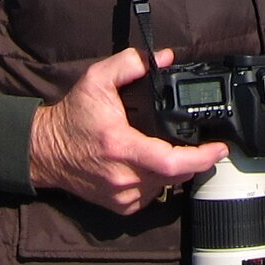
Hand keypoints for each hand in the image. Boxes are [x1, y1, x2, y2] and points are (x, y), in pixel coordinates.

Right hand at [29, 46, 227, 214]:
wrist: (44, 151)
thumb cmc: (71, 117)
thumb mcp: (96, 80)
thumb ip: (131, 64)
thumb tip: (164, 58)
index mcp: (122, 146)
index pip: (172, 162)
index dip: (201, 157)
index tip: (220, 148)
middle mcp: (124, 176)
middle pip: (176, 175)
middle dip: (195, 160)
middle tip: (204, 145)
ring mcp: (122, 195)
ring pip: (166, 186)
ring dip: (176, 169)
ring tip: (177, 150)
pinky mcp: (119, 206)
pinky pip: (152, 195)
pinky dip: (159, 180)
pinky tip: (153, 163)